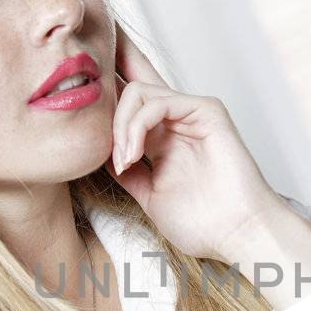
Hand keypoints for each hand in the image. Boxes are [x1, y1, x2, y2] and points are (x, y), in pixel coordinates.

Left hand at [107, 22, 284, 260]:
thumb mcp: (148, 195)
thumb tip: (99, 153)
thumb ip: (126, 171)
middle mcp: (176, 118)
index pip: (130, 99)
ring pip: (136, 91)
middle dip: (102, 85)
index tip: (73, 94)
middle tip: (88, 121)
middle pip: (132, 77)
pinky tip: (132, 155)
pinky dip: (136, 126)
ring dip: (119, 127)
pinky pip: (158, 101)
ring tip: (123, 160)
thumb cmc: (203, 223)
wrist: (237, 234)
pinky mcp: (206, 110)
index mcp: (163, 136)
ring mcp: (192, 111)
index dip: (104, 88)